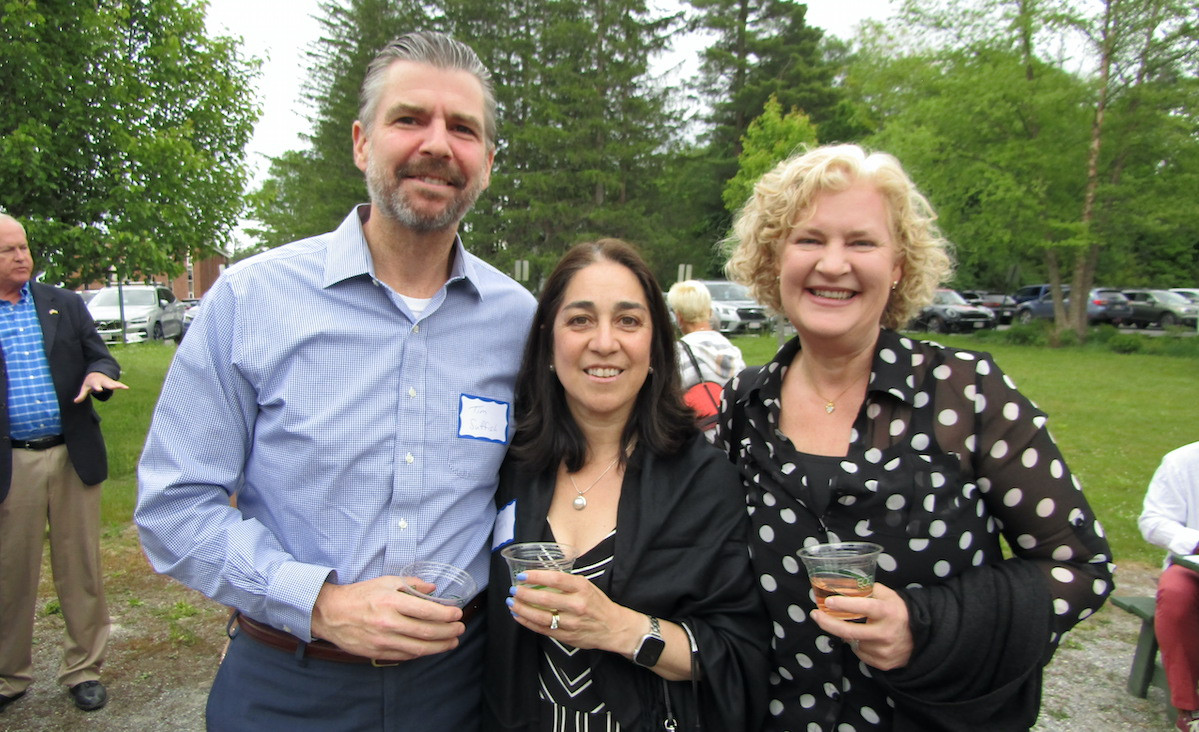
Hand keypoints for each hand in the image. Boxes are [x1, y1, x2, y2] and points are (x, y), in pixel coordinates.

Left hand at [75, 372, 128, 402]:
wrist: (95, 373)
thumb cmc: (89, 382)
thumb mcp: (84, 388)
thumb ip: (81, 395)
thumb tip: (75, 402)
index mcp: (95, 383)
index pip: (96, 386)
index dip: (97, 387)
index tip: (99, 389)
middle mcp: (102, 381)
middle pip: (106, 384)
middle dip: (110, 385)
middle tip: (114, 387)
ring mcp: (107, 381)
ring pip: (113, 383)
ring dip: (118, 385)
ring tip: (123, 387)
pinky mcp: (112, 382)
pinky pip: (117, 383)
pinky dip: (121, 385)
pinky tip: (127, 387)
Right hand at [310, 576, 465, 661]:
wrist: (331, 613)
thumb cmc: (360, 595)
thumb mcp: (386, 582)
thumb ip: (412, 585)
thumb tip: (433, 589)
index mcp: (391, 602)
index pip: (427, 611)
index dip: (446, 614)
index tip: (457, 614)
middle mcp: (388, 623)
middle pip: (427, 632)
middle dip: (448, 632)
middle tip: (460, 629)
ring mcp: (383, 640)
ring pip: (418, 648)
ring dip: (440, 646)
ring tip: (452, 642)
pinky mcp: (377, 652)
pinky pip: (405, 655)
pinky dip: (421, 653)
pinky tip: (431, 648)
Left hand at [506, 569, 640, 654]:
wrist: (613, 627)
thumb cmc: (597, 604)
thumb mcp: (587, 586)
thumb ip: (567, 583)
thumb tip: (540, 576)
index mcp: (582, 588)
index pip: (556, 579)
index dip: (536, 577)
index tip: (523, 575)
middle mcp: (577, 605)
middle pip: (545, 599)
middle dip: (525, 594)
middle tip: (513, 589)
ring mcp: (571, 622)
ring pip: (541, 616)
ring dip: (522, 609)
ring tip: (512, 602)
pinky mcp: (566, 636)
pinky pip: (542, 629)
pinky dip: (527, 622)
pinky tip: (518, 616)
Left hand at [811, 581, 912, 670]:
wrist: (920, 638)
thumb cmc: (898, 612)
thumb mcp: (887, 596)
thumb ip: (868, 589)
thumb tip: (842, 585)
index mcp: (888, 612)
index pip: (865, 607)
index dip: (845, 605)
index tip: (828, 602)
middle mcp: (886, 633)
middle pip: (850, 631)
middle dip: (828, 623)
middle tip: (816, 615)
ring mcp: (884, 650)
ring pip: (853, 642)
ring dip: (848, 634)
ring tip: (857, 626)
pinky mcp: (882, 663)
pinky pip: (860, 653)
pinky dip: (858, 645)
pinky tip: (866, 639)